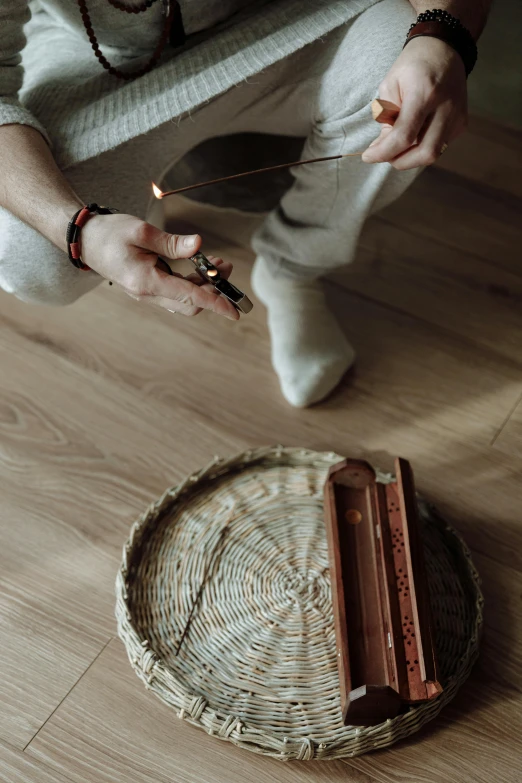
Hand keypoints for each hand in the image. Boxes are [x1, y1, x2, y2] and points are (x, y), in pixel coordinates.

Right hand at [80, 213, 238, 319]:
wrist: (83, 240)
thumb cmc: (109, 233)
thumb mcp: (140, 231)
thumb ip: (171, 242)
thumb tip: (198, 245)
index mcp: (146, 281)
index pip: (189, 297)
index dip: (215, 303)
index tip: (234, 311)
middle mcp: (147, 293)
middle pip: (190, 304)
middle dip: (213, 290)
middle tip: (225, 267)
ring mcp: (147, 293)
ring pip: (184, 299)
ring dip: (204, 285)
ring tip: (217, 263)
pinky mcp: (148, 288)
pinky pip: (175, 293)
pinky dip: (191, 283)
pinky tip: (199, 266)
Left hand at [362, 36, 467, 169]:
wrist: (444, 49)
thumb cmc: (412, 66)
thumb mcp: (390, 86)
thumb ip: (386, 118)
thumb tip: (384, 147)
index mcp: (424, 93)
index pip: (404, 136)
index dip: (384, 152)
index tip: (368, 156)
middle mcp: (445, 107)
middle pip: (425, 153)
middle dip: (400, 161)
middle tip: (386, 154)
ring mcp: (457, 116)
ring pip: (434, 154)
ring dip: (411, 157)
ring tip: (397, 146)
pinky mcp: (462, 122)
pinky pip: (440, 146)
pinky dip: (422, 147)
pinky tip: (414, 135)